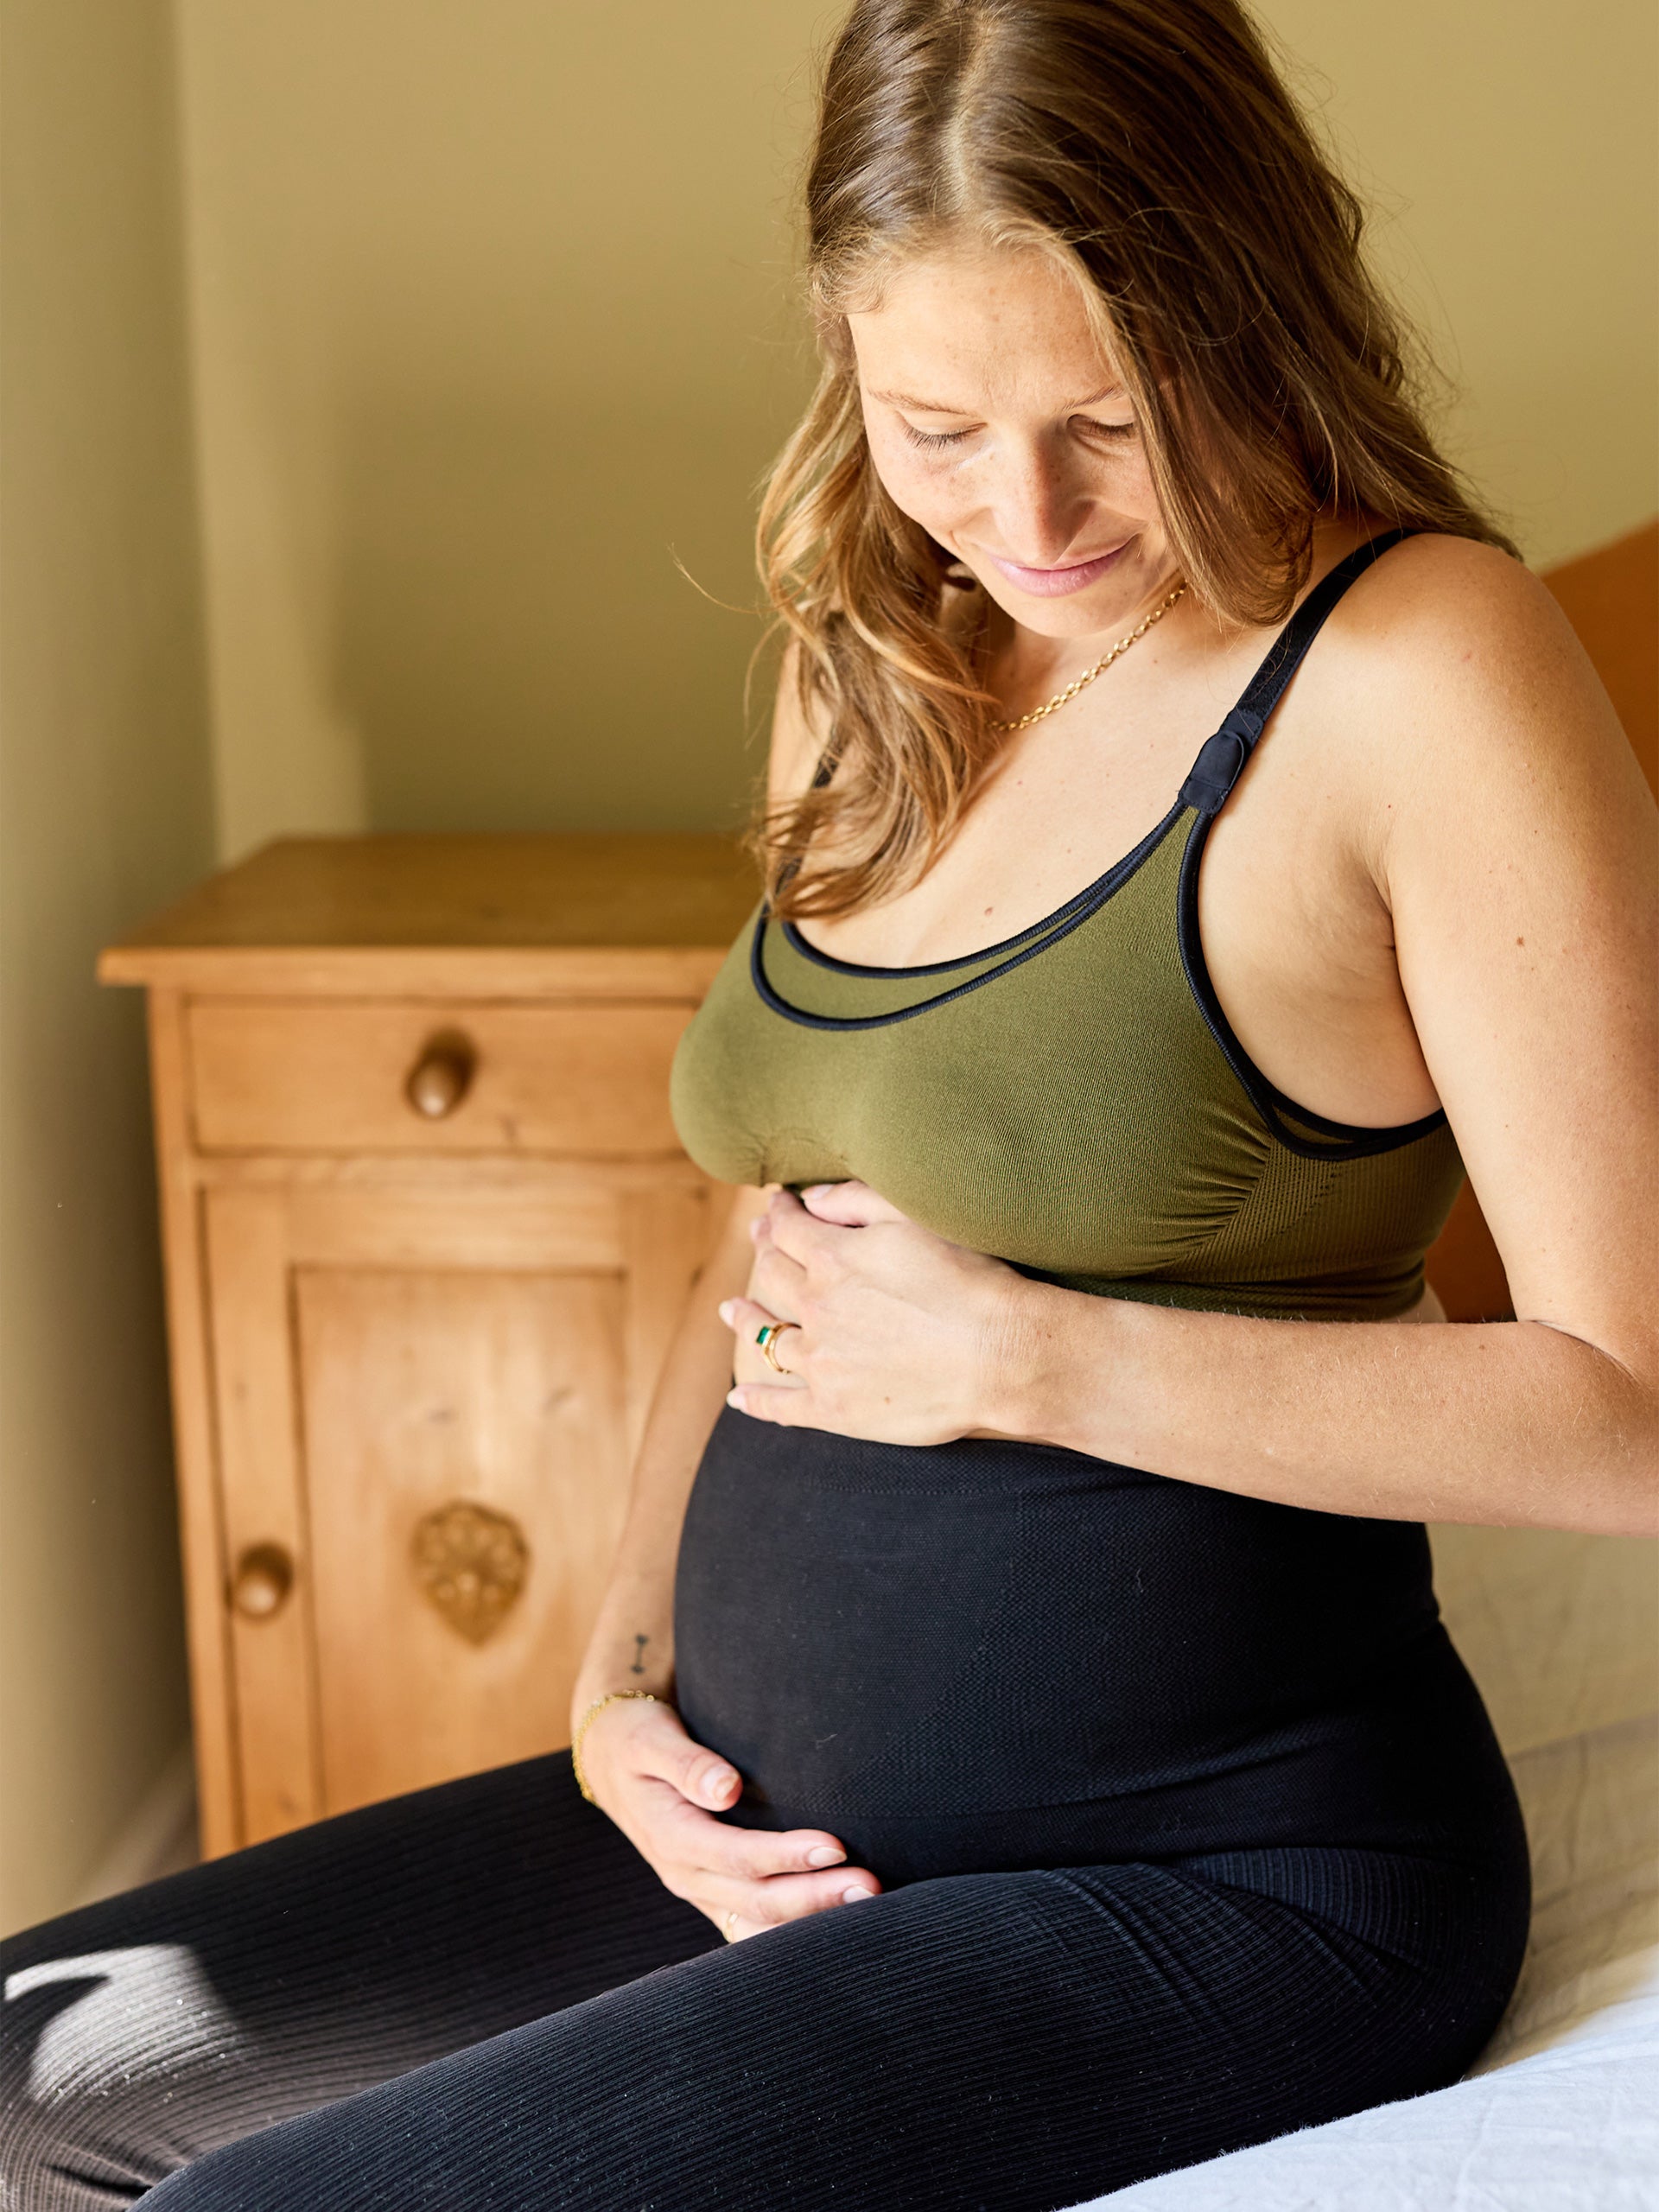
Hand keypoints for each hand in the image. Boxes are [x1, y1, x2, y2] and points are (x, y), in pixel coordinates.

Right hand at [576, 1694, 880, 1940]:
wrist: (611, 1760)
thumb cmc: (637, 1740)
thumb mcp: (649, 1740)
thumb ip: (686, 1763)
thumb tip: (726, 1786)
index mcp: (671, 1836)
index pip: (737, 1856)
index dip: (787, 1855)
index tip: (836, 1846)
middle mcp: (685, 1874)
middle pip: (756, 1898)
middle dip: (815, 1897)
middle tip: (870, 1886)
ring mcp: (699, 1890)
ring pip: (758, 1920)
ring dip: (811, 1920)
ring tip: (868, 1910)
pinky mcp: (712, 1892)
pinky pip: (751, 1925)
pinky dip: (790, 1933)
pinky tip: (833, 1934)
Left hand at [718, 1181, 1030, 1444]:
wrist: (1000, 1356)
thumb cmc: (970, 1281)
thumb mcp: (916, 1219)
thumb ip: (858, 1201)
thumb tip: (812, 1200)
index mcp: (833, 1258)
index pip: (789, 1227)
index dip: (779, 1211)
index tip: (776, 1204)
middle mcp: (817, 1308)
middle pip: (773, 1276)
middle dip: (763, 1253)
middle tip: (758, 1244)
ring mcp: (822, 1362)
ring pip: (768, 1337)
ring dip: (747, 1319)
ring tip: (731, 1310)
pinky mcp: (835, 1409)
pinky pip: (782, 1405)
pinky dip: (757, 1401)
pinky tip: (739, 1397)